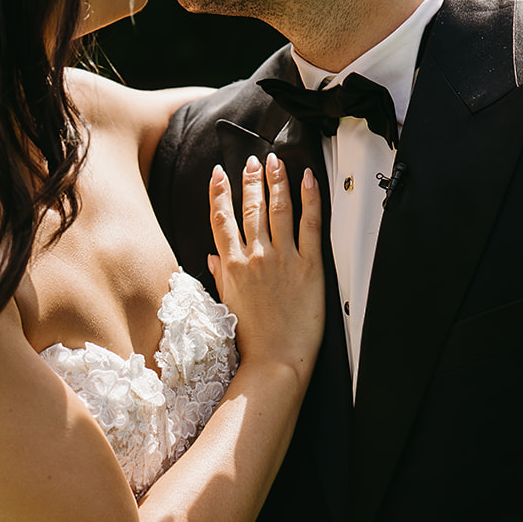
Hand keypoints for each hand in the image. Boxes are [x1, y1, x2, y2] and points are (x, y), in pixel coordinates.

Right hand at [206, 155, 323, 385]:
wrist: (276, 361)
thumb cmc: (252, 341)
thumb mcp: (227, 306)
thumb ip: (220, 277)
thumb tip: (212, 258)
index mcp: (231, 267)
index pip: (221, 219)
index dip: (219, 193)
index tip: (219, 174)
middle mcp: (255, 258)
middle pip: (250, 208)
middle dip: (251, 179)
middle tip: (253, 161)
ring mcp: (283, 259)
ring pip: (278, 209)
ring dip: (276, 180)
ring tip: (276, 161)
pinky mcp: (310, 266)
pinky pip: (310, 224)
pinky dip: (309, 198)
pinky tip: (307, 178)